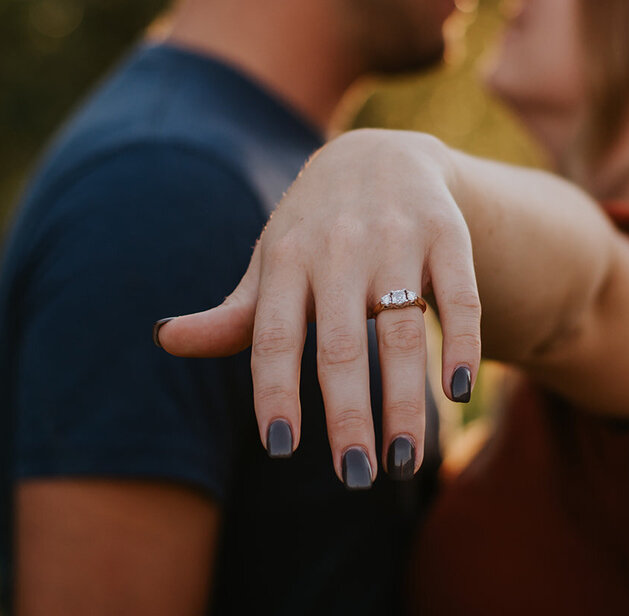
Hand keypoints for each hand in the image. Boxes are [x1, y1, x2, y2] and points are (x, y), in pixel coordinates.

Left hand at [154, 129, 481, 486]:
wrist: (380, 153)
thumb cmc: (315, 228)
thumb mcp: (271, 262)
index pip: (275, 336)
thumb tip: (165, 340)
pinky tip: (458, 393)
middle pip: (342, 346)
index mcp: (286, 259)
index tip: (281, 447)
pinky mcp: (447, 233)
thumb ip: (234, 314)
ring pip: (404, 330)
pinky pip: (459, 297)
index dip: (276, 391)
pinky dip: (462, 344)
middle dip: (349, 416)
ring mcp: (397, 239)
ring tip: (403, 460)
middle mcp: (339, 249)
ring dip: (407, 400)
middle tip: (354, 476)